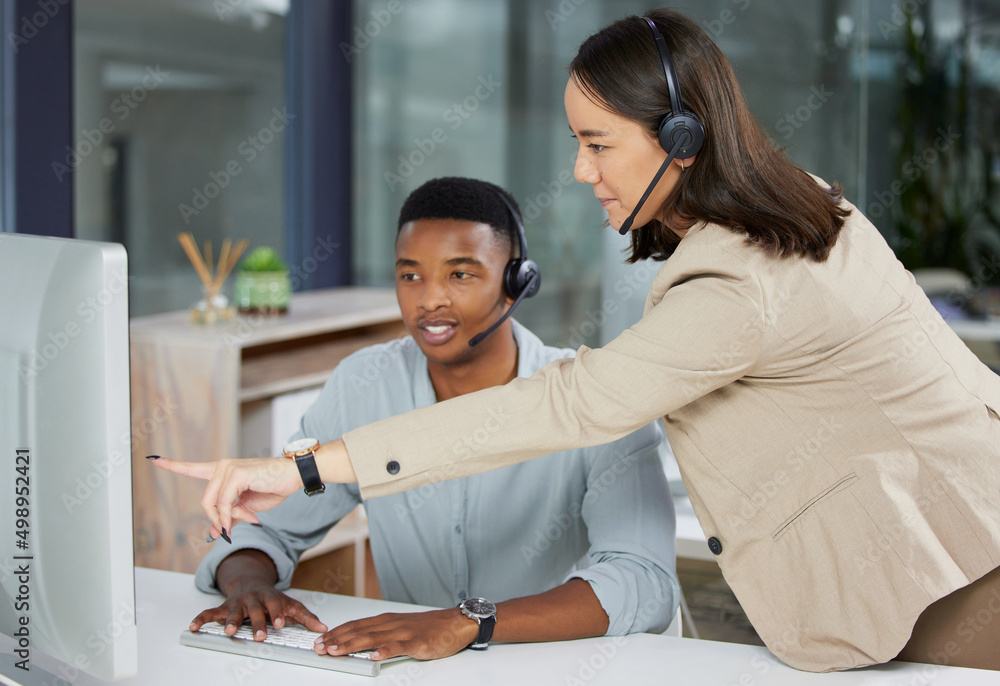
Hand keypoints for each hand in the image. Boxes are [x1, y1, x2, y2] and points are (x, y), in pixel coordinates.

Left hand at [151, 456, 300, 535]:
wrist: (293, 477)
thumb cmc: (272, 488)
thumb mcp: (247, 507)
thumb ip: (229, 517)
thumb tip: (215, 533)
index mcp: (223, 472)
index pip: (193, 468)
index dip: (173, 465)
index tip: (154, 459)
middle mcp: (222, 467)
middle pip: (205, 502)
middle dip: (218, 519)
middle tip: (232, 529)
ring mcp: (228, 468)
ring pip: (214, 504)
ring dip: (228, 519)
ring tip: (250, 517)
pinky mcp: (237, 474)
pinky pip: (225, 502)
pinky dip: (233, 514)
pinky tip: (249, 516)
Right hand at [190, 579, 327, 640]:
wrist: (250, 581)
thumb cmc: (272, 598)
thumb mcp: (290, 604)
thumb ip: (305, 617)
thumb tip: (322, 628)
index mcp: (270, 597)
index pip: (275, 604)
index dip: (278, 613)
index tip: (280, 623)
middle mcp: (253, 599)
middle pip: (255, 611)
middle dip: (257, 623)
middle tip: (260, 636)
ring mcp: (237, 602)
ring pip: (233, 612)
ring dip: (230, 621)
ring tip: (229, 631)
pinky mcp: (223, 607)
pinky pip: (209, 613)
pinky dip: (201, 619)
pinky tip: (193, 627)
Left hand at [314, 609, 478, 660]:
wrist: (456, 622)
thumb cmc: (429, 627)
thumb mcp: (402, 626)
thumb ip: (383, 633)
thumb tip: (361, 642)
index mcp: (387, 620)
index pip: (356, 624)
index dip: (337, 632)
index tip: (321, 639)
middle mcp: (392, 624)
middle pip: (360, 631)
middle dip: (337, 639)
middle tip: (319, 647)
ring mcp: (404, 633)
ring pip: (374, 639)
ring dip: (352, 645)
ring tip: (336, 650)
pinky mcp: (418, 643)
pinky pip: (399, 647)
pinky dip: (385, 651)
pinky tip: (374, 656)